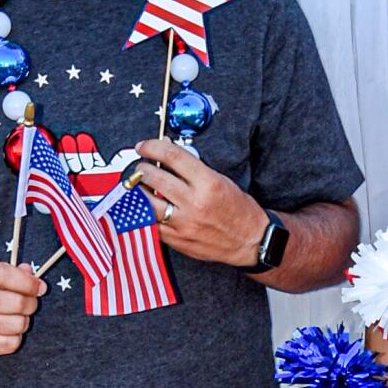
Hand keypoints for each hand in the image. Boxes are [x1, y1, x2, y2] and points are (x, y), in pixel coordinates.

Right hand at [0, 261, 44, 360]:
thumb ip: (16, 275)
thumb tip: (37, 282)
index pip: (4, 274)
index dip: (27, 281)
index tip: (38, 286)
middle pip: (18, 302)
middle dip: (31, 304)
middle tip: (28, 304)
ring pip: (19, 324)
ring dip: (23, 322)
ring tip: (14, 319)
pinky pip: (12, 343)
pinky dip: (15, 338)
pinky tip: (5, 332)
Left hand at [134, 138, 268, 266]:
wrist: (250, 240)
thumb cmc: (238, 209)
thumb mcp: (220, 180)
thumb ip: (193, 167)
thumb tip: (167, 152)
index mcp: (207, 183)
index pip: (172, 156)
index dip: (152, 146)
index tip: (143, 146)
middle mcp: (194, 202)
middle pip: (154, 177)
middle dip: (141, 168)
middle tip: (139, 166)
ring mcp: (183, 223)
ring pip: (145, 203)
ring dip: (137, 191)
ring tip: (138, 185)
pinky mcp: (177, 240)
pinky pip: (150, 224)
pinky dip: (143, 213)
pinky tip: (144, 207)